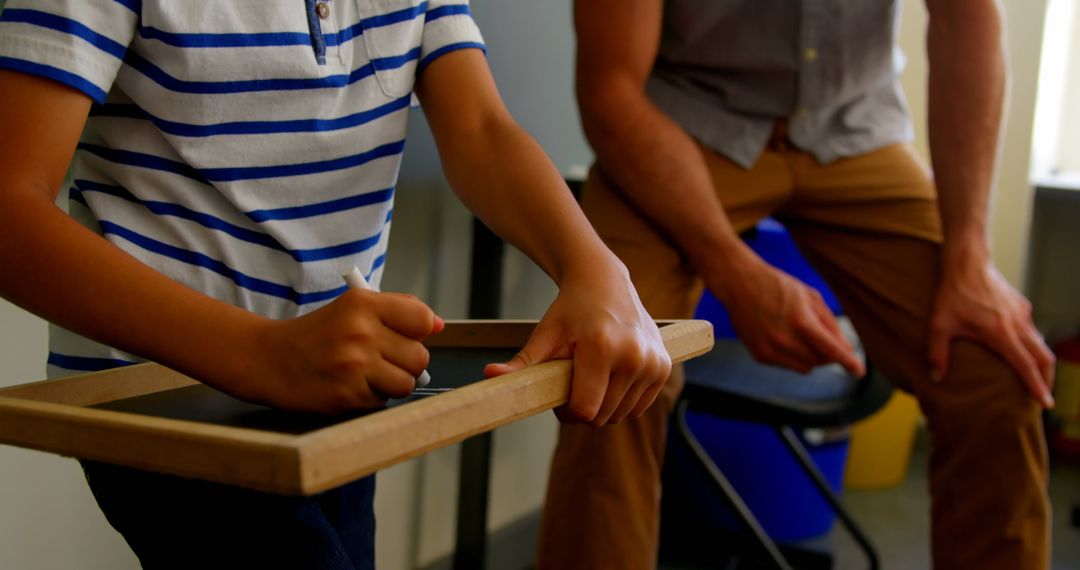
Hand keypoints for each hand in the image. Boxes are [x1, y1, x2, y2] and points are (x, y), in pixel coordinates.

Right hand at [251, 289, 443, 413]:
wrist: (269, 359)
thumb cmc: (318, 334)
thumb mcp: (353, 307)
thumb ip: (399, 310)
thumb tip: (438, 325)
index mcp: (364, 304)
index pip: (422, 319)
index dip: (420, 332)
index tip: (408, 336)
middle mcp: (361, 332)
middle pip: (420, 357)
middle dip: (406, 362)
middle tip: (382, 359)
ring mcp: (354, 366)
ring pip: (406, 383)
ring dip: (393, 383)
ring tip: (368, 374)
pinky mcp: (346, 396)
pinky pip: (383, 401)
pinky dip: (372, 397)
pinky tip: (351, 386)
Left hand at [484, 262, 671, 425]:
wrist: (605, 282)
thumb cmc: (571, 309)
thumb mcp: (544, 334)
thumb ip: (521, 362)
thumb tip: (489, 375)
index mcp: (602, 348)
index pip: (585, 409)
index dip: (567, 412)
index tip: (560, 395)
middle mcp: (633, 356)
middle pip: (602, 416)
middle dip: (583, 409)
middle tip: (573, 383)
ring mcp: (652, 363)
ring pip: (620, 415)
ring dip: (603, 406)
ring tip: (592, 377)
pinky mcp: (664, 367)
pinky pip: (638, 407)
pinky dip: (622, 401)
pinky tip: (611, 376)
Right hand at [713, 256, 864, 376]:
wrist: (739, 284)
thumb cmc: (778, 286)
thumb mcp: (810, 296)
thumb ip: (829, 323)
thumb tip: (845, 348)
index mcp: (801, 321)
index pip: (832, 350)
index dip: (849, 362)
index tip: (858, 372)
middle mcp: (785, 339)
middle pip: (821, 361)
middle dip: (827, 353)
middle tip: (822, 337)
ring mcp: (770, 349)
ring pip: (805, 368)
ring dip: (810, 357)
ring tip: (800, 335)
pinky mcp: (760, 355)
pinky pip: (787, 365)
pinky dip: (792, 356)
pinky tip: (783, 336)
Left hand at [929, 260, 1054, 406]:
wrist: (967, 262)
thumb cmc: (952, 294)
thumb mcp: (939, 325)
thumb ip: (937, 353)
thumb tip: (936, 379)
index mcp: (1001, 333)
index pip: (1026, 366)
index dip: (1037, 386)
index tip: (1046, 403)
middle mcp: (1018, 325)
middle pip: (1043, 358)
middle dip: (1046, 379)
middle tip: (1043, 396)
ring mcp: (1023, 314)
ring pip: (1040, 344)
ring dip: (1040, 362)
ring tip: (1034, 377)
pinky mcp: (1022, 306)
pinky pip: (1032, 330)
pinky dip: (1033, 346)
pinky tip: (1021, 351)